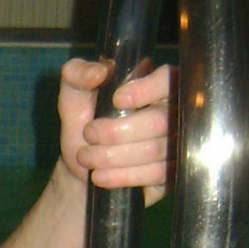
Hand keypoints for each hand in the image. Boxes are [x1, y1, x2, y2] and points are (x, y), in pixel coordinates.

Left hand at [59, 57, 171, 204]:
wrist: (84, 167)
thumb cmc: (84, 123)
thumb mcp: (73, 94)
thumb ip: (77, 73)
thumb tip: (100, 71)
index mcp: (153, 85)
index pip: (168, 79)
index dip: (146, 89)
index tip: (117, 99)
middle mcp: (172, 112)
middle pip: (160, 120)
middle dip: (117, 131)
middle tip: (89, 134)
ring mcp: (175, 144)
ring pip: (155, 150)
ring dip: (114, 156)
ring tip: (87, 157)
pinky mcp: (172, 172)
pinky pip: (156, 175)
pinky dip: (124, 176)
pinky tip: (100, 176)